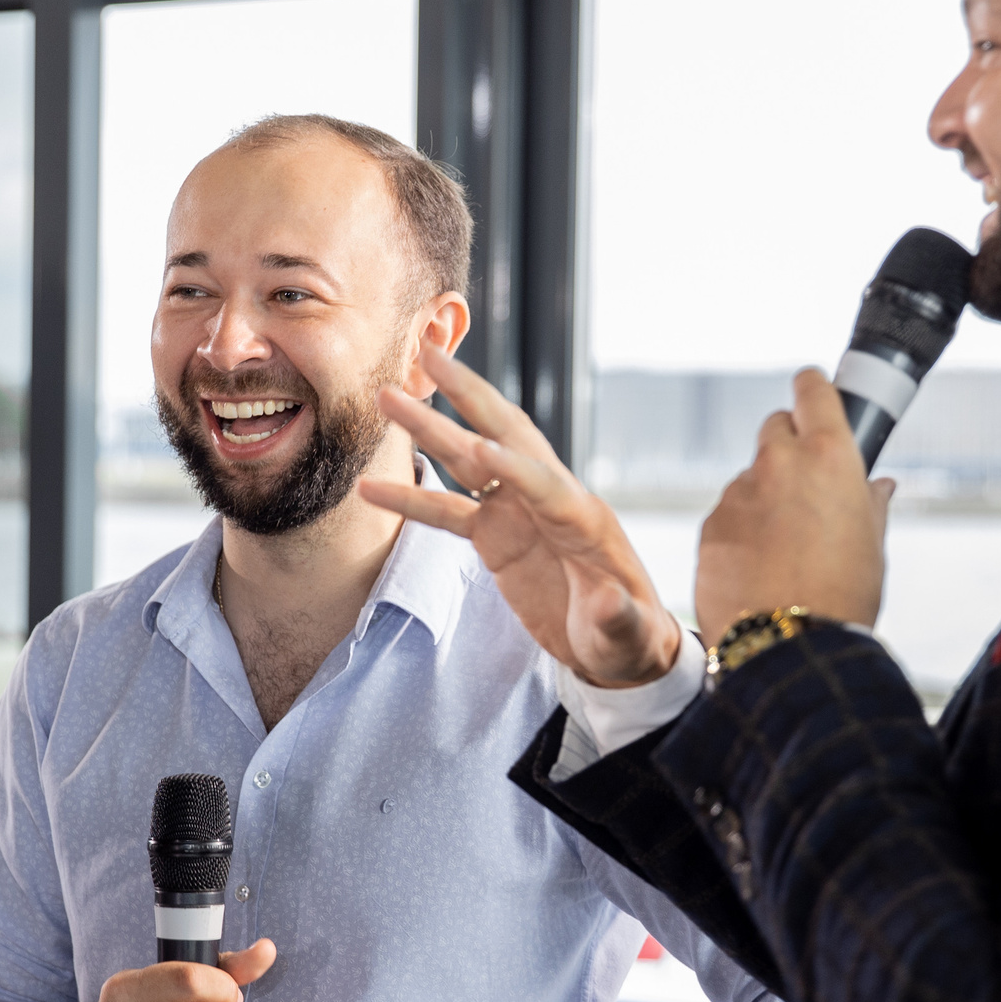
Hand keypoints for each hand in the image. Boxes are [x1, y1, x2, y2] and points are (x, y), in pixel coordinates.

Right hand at [359, 343, 685, 688]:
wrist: (616, 647)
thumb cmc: (631, 637)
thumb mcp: (630, 634)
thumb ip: (618, 618)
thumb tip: (607, 603)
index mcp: (584, 517)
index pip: (544, 482)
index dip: (513, 467)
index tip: (477, 449)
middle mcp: (549, 500)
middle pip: (505, 435)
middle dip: (469, 396)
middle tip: (429, 354)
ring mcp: (519, 514)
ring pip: (468, 460)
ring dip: (430, 429)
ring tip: (386, 398)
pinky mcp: (496, 537)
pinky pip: (447, 511)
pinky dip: (411, 500)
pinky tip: (369, 489)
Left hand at [695, 367, 894, 646]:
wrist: (791, 647)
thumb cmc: (843, 596)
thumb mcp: (872, 545)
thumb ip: (870, 502)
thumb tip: (877, 484)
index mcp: (828, 455)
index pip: (811, 388)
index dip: (812, 389)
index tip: (813, 393)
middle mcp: (778, 463)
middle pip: (775, 427)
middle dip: (788, 446)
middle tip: (805, 485)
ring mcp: (738, 493)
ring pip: (749, 478)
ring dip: (763, 496)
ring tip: (784, 547)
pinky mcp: (710, 525)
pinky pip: (727, 515)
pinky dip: (740, 530)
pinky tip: (758, 568)